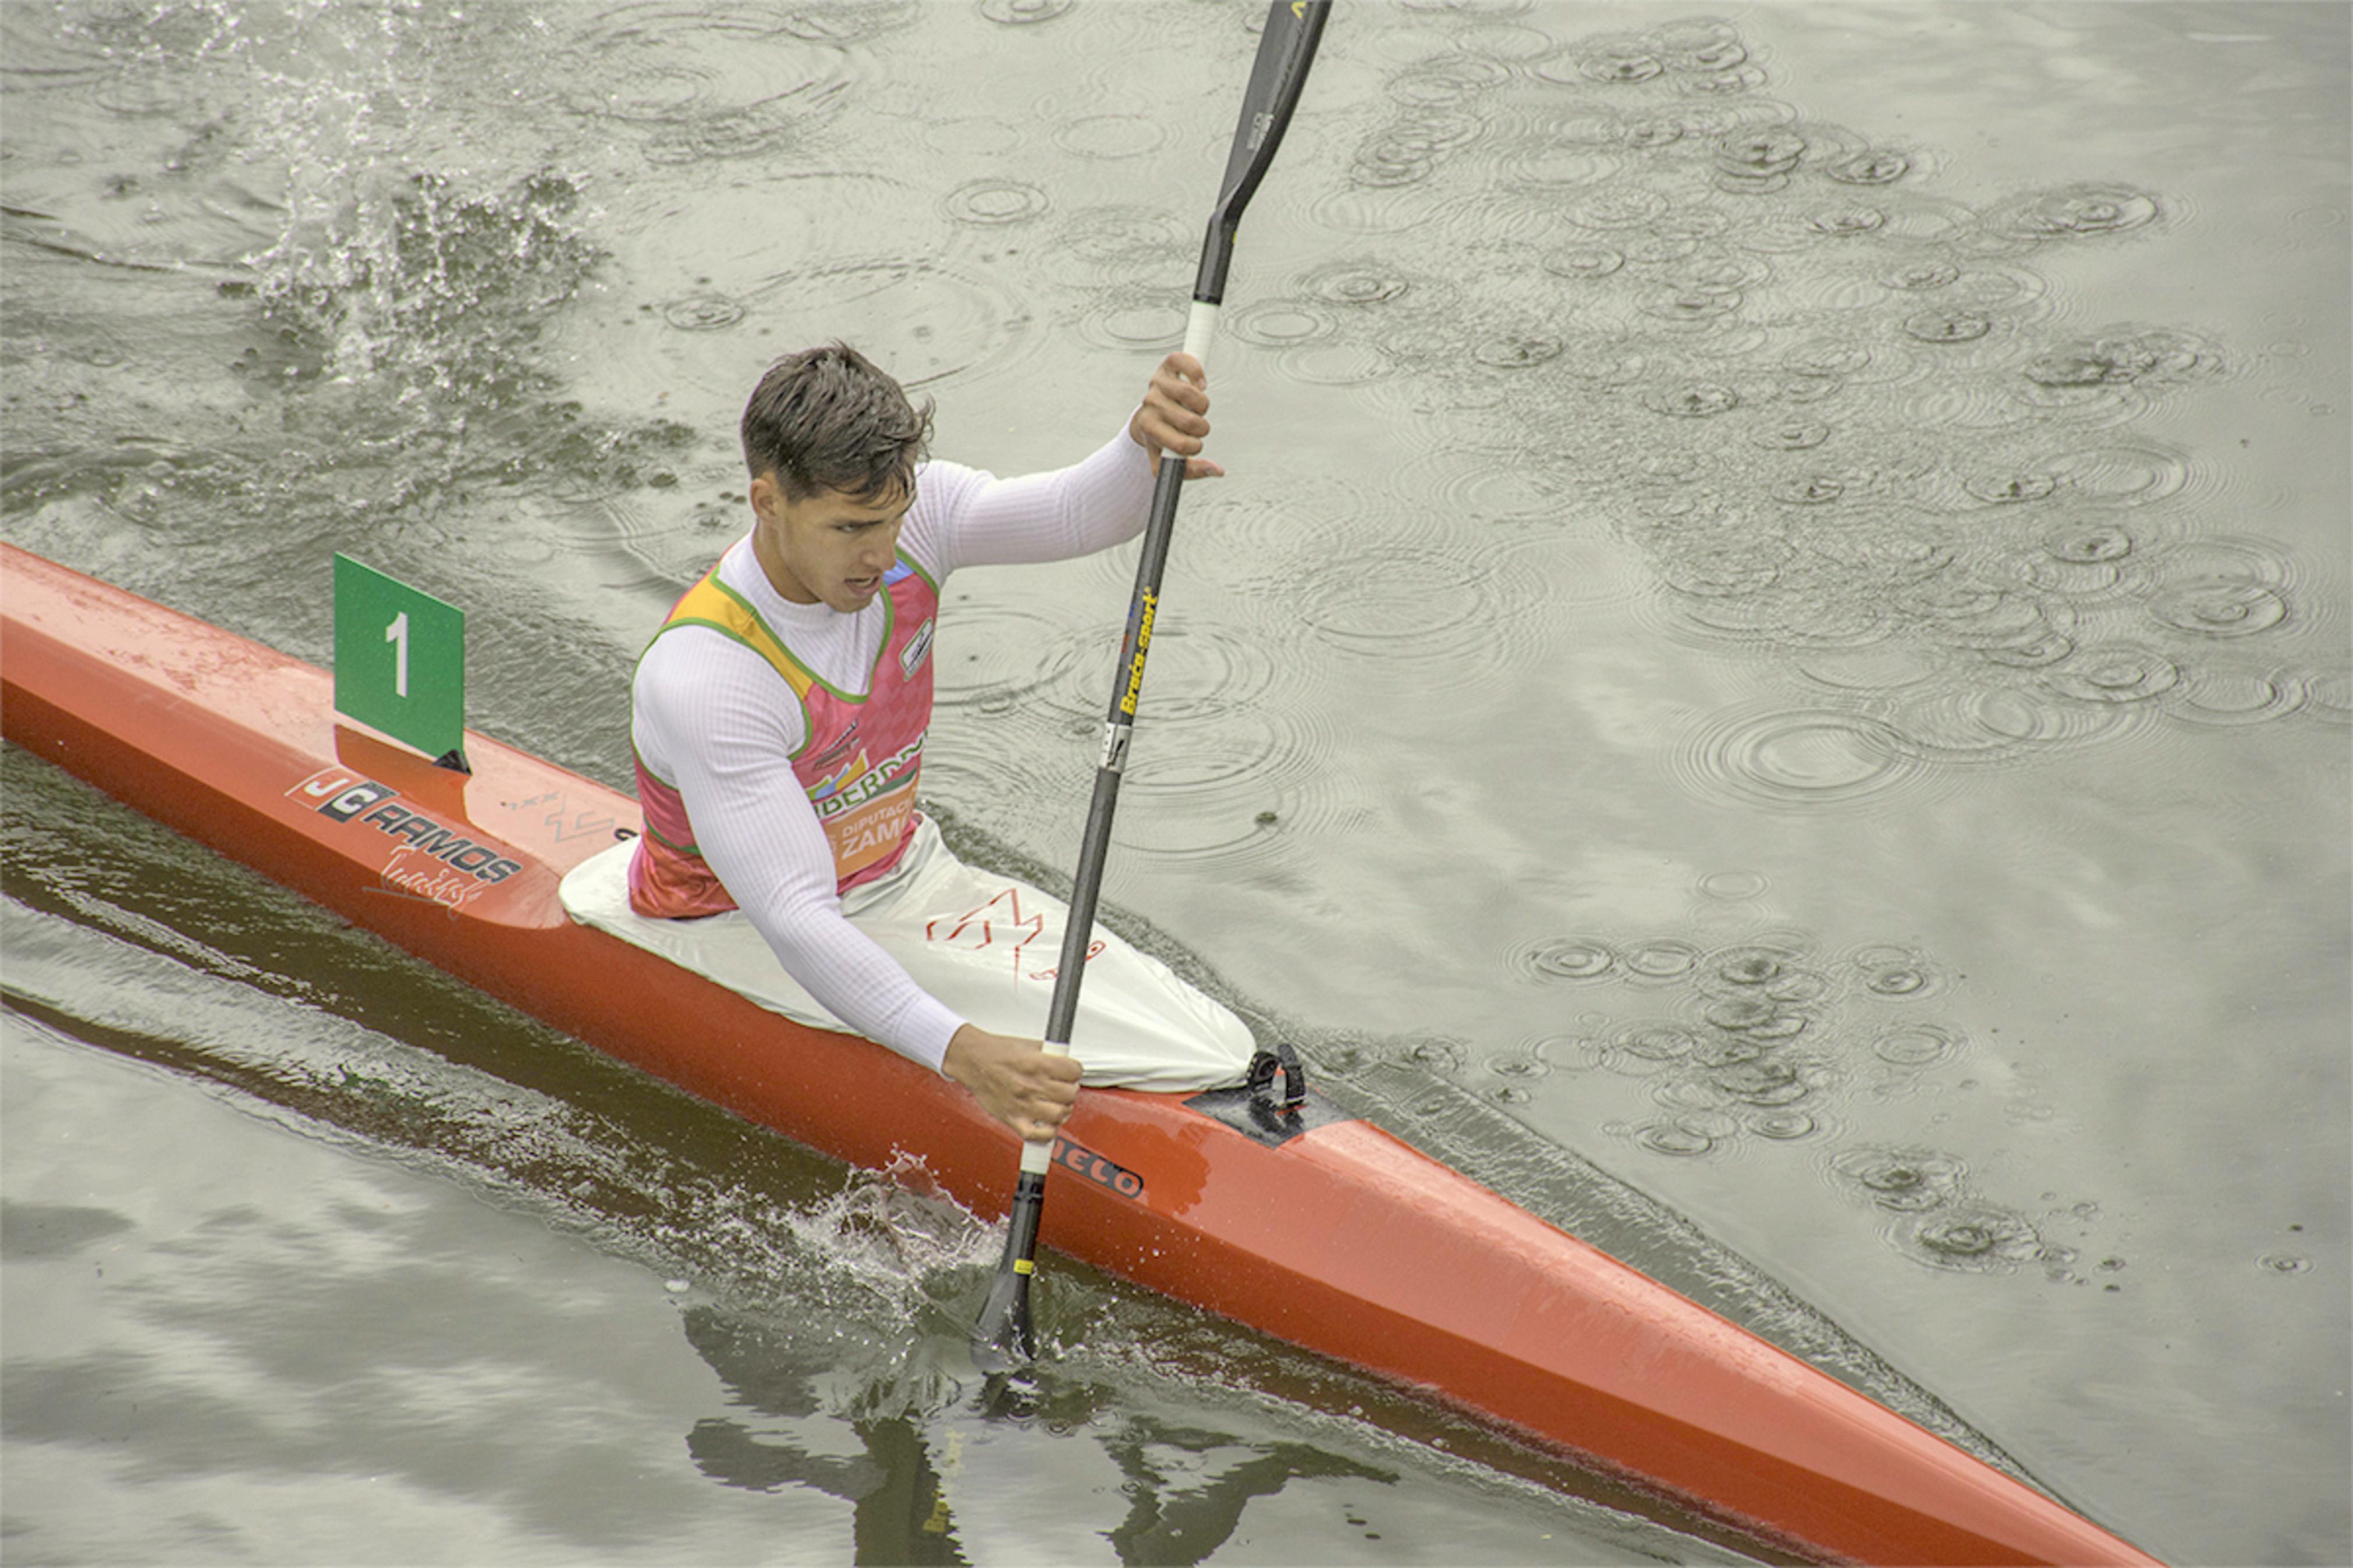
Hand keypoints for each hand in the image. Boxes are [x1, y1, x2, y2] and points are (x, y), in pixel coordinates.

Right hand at [943, 1024, 1081, 1141]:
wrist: (972, 1061)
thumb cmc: (996, 1053)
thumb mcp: (1029, 1044)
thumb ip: (1050, 1054)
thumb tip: (1066, 1061)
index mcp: (1037, 1064)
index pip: (1074, 1072)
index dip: (1075, 1071)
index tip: (1071, 1072)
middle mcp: (1031, 1086)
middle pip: (1070, 1094)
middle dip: (1069, 1089)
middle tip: (1062, 1087)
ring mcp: (1023, 1105)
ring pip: (1060, 1115)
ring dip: (1062, 1110)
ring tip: (1056, 1104)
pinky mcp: (1013, 1119)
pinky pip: (1038, 1136)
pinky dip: (1047, 1133)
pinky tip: (1047, 1123)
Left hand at [1129, 351, 1222, 479]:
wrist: (1147, 415)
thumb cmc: (1160, 437)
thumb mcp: (1168, 460)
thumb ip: (1193, 470)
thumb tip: (1217, 470)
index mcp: (1149, 427)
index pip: (1181, 444)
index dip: (1194, 447)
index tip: (1193, 444)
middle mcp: (1150, 403)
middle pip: (1190, 420)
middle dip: (1200, 427)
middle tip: (1194, 425)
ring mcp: (1158, 382)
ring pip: (1192, 394)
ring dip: (1202, 406)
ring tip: (1196, 409)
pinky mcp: (1168, 365)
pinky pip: (1186, 362)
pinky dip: (1198, 374)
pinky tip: (1200, 384)